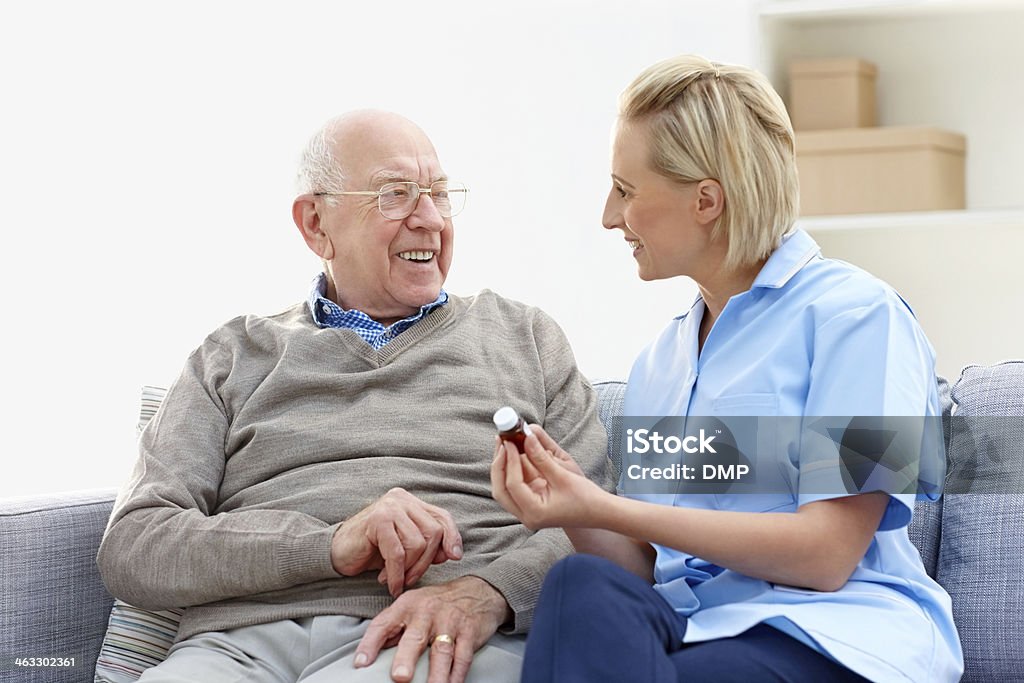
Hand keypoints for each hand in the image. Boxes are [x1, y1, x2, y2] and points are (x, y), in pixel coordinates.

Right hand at [331, 487, 462, 597]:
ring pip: (418, 544)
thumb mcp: (405, 547)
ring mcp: (389, 507)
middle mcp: (401, 499)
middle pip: (433, 532)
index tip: (455, 557)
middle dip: (425, 562)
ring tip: (395, 579)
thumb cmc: (372, 551)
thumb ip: (427, 545)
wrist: (336, 553)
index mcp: (411, 502)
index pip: (442, 517)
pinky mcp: (378, 520)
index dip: (452, 537)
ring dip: (409, 570)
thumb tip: (452, 553)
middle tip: (410, 579)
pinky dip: (396, 574)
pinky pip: (398, 553)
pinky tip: (389, 583)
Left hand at [354, 576, 510, 682]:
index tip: (360, 663)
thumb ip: (393, 629)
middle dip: (406, 658)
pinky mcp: (469, 632)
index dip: (370, 644)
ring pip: (442, 650)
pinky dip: (457, 674)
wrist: (477, 590)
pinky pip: (463, 656)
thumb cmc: (437, 603)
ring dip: (436, 673)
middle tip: (399, 677)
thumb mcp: (412, 606)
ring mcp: (450, 622)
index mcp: (406, 606)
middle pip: (415, 637)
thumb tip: (368, 655)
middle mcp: (427, 612)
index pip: (384, 624)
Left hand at [490, 424, 605, 529]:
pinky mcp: (530, 505)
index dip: (509, 461)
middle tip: (501, 440)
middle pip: (500, 490)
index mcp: (534, 512)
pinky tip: (515, 453)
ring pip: (504, 489)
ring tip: (505, 442)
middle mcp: (526, 516)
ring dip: (504, 466)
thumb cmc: (585, 497)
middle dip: (499, 464)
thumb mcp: (562, 474)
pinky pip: (514, 487)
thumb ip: (541, 456)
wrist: (598, 512)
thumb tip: (526, 436)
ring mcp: (527, 513)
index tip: (509, 441)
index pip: (512, 484)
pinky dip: (513, 470)